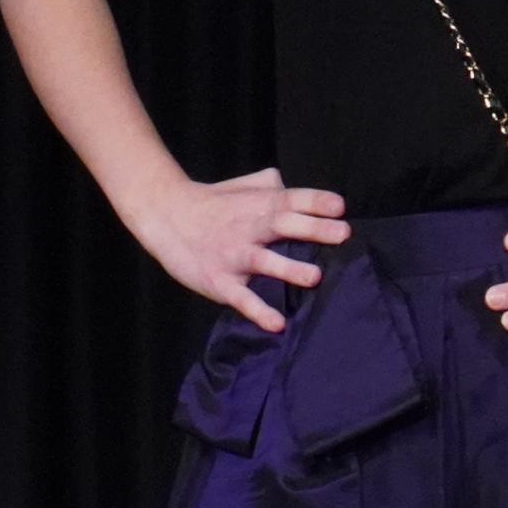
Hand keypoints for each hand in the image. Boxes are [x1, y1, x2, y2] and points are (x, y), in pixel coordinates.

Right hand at [129, 166, 348, 332]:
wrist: (164, 214)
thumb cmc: (212, 203)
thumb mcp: (241, 187)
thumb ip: (270, 185)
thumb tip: (294, 183)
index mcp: (260, 204)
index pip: (292, 199)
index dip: (316, 202)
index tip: (340, 207)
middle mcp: (250, 228)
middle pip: (283, 225)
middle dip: (313, 229)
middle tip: (342, 234)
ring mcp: (234, 255)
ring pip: (264, 261)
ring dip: (289, 269)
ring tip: (314, 277)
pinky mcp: (220, 281)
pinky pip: (241, 297)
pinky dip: (258, 311)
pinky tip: (277, 324)